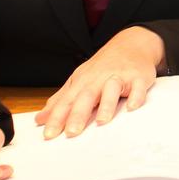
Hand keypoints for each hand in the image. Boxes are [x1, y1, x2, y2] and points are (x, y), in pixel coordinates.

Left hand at [35, 26, 164, 138]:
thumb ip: (61, 100)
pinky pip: (138, 87)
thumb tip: (41, 118)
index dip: (57, 118)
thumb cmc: (103, 67)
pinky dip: (136, 96)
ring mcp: (119, 76)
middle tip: (71, 133)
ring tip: (102, 122)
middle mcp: (99, 79)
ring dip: (107, 105)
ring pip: (111, 89)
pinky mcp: (138, 77)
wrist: (131, 44)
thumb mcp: (79, 80)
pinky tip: (132, 107)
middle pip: (87, 96)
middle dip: (78, 114)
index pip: (67, 101)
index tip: (48, 135)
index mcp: (82, 82)